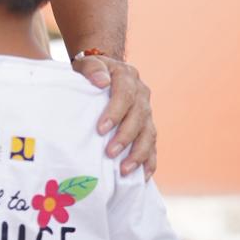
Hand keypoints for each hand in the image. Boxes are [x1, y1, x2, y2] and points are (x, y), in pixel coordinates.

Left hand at [71, 54, 156, 177]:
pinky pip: (153, 145)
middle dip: (125, 137)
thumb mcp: (87, 63)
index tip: (101, 129)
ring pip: (149, 134)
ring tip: (124, 170)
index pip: (125, 95)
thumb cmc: (91, 71)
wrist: (104, 72)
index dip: (115, 113)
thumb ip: (92, 69)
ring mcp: (147, 111)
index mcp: (127, 77)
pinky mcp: (148, 126)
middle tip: (110, 153)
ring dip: (138, 154)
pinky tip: (142, 176)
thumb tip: (101, 81)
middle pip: (139, 117)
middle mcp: (142, 94)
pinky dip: (149, 161)